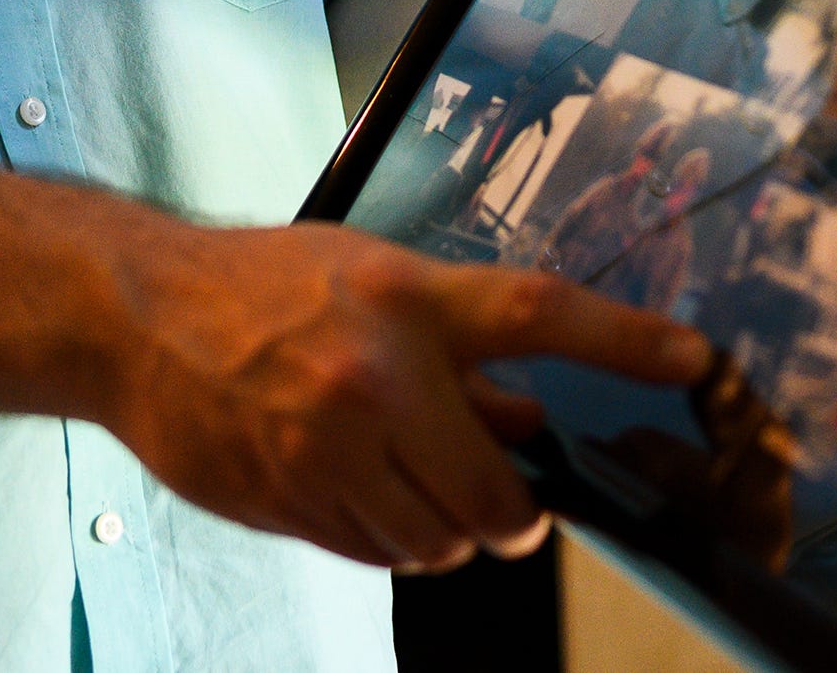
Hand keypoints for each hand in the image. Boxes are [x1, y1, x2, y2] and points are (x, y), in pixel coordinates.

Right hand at [101, 219, 708, 571]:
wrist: (140, 318)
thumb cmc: (265, 286)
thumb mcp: (376, 282)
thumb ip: (458, 351)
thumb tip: (526, 418)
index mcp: (409, 300)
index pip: (541, 315)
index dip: (627, 342)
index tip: (696, 360)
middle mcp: (375, 375)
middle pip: (497, 497)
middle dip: (511, 514)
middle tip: (502, 497)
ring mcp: (326, 448)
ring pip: (437, 544)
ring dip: (444, 530)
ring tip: (410, 478)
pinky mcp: (287, 500)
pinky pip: (373, 555)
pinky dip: (384, 538)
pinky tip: (356, 488)